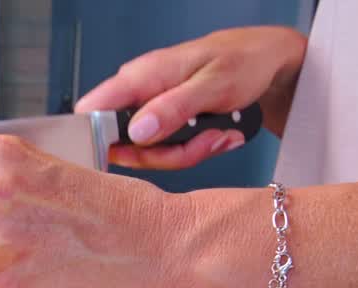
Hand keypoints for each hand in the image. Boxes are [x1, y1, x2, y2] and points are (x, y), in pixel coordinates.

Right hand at [76, 26, 306, 169]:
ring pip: (151, 155)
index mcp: (140, 77)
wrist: (266, 63)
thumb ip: (173, 108)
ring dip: (189, 152)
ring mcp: (151, 113)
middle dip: (167, 153)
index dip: (100, 141)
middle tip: (206, 139)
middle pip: (124, 147)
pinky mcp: (165, 126)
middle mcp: (138, 96)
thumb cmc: (243, 61)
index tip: (134, 155)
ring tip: (219, 132)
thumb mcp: (214, 85)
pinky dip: (197, 150)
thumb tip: (136, 132)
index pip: (91, 112)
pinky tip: (217, 133)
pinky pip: (169, 152)